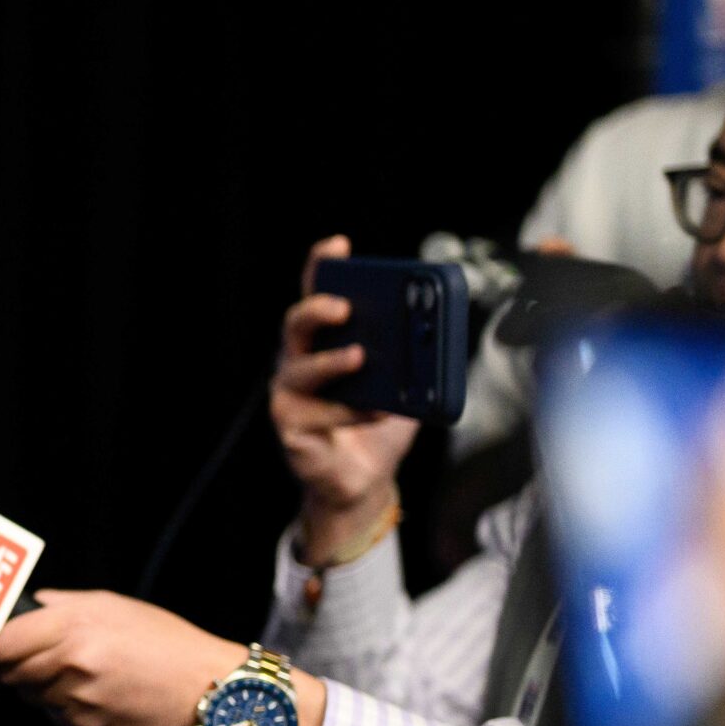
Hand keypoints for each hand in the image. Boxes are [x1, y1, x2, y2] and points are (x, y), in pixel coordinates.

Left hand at [0, 590, 244, 725]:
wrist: (209, 689)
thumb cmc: (167, 642)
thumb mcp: (116, 606)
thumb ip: (65, 604)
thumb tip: (33, 605)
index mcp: (74, 629)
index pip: (2, 645)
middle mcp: (72, 667)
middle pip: (11, 675)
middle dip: (18, 667)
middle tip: (39, 657)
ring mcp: (80, 704)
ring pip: (35, 699)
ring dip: (45, 689)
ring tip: (84, 675)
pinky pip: (61, 720)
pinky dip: (69, 710)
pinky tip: (101, 696)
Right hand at [273, 235, 419, 558]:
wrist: (364, 479)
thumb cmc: (378, 423)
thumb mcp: (405, 384)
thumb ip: (413, 357)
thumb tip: (434, 330)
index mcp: (326, 341)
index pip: (318, 294)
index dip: (321, 266)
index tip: (338, 246)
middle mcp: (300, 361)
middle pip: (297, 323)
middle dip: (318, 309)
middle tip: (345, 307)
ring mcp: (291, 394)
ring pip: (300, 369)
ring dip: (331, 361)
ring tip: (359, 357)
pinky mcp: (292, 427)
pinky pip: (321, 413)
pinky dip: (354, 411)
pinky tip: (380, 411)